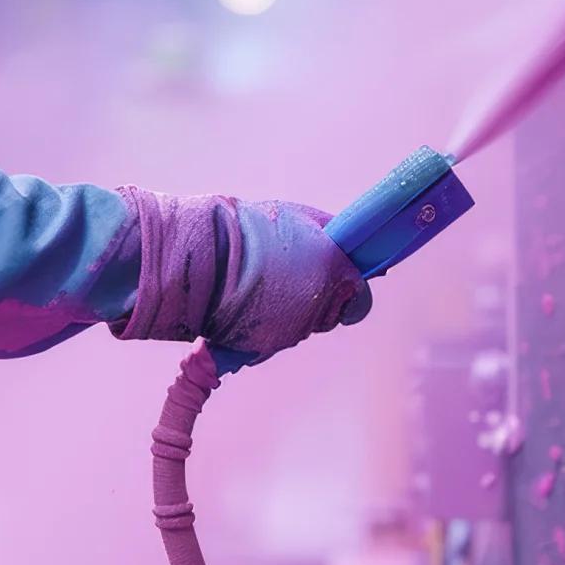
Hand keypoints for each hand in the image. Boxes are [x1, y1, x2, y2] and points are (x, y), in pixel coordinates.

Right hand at [112, 190, 370, 364]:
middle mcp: (319, 304)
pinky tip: (247, 302)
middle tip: (288, 275)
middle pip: (331, 313)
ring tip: (260, 285)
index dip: (346, 286)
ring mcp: (293, 329)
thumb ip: (335, 234)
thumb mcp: (300, 217)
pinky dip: (267, 324)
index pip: (360, 295)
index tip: (332, 276)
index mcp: (334, 270)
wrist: (201, 256)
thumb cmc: (247, 230)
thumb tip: (363, 248)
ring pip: (302, 326)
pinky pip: (276, 338)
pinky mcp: (267, 346)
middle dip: (317, 297)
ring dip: (290, 310)